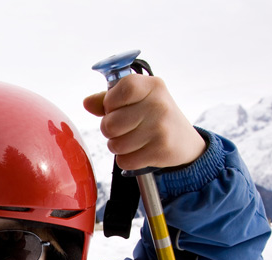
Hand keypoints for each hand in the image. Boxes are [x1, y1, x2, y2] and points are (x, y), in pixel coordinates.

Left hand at [83, 75, 205, 170]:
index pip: (121, 90)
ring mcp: (160, 128)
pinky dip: (127, 160)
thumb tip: (87, 102)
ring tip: (133, 140)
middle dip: (111, 130)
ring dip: (118, 146)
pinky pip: (124, 161)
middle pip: (110, 124)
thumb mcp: (137, 101)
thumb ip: (110, 100)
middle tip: (125, 129)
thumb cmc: (154, 117)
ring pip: (115, 145)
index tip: (117, 107)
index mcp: (152, 86)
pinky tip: (140, 151)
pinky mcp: (160, 150)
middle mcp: (158, 105)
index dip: (110, 102)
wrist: (184, 142)